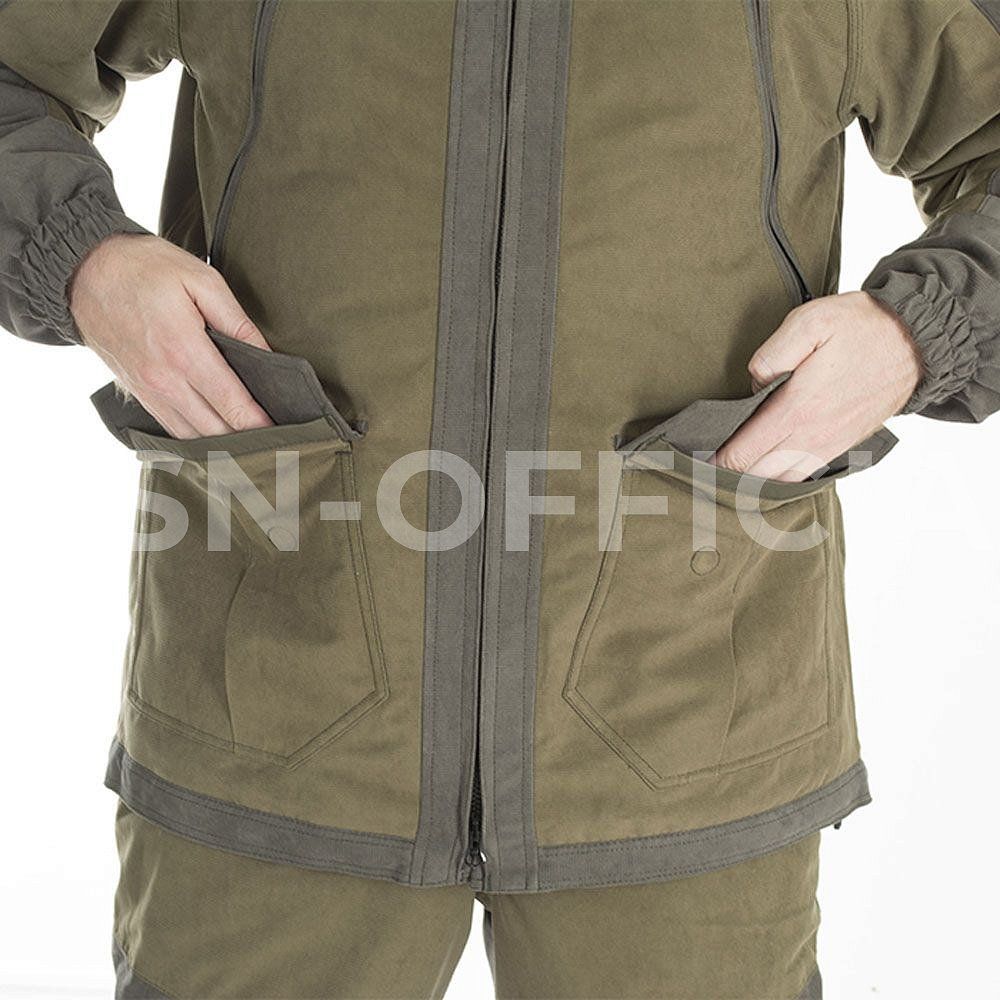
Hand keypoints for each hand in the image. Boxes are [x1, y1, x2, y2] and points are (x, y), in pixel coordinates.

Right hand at [69, 233, 273, 438]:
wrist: (83, 270)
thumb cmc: (146, 268)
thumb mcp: (201, 280)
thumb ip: (237, 322)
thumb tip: (269, 356)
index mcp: (184, 351)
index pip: (233, 404)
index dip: (262, 424)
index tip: (287, 433)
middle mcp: (164, 380)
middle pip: (216, 430)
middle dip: (249, 439)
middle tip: (279, 441)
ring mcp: (148, 391)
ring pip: (193, 438)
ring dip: (224, 445)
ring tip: (255, 443)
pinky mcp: (137, 394)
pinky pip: (172, 430)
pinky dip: (198, 439)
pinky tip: (220, 436)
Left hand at [711, 291, 921, 480]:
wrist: (918, 342)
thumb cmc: (863, 328)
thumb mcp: (811, 322)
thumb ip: (772, 354)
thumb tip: (752, 382)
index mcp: (797, 410)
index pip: (743, 452)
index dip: (715, 460)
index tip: (695, 460)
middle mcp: (812, 436)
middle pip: (757, 475)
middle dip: (729, 475)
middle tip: (704, 467)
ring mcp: (830, 445)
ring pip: (781, 481)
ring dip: (754, 480)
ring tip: (730, 471)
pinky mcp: (843, 446)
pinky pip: (804, 474)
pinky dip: (780, 478)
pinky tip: (766, 467)